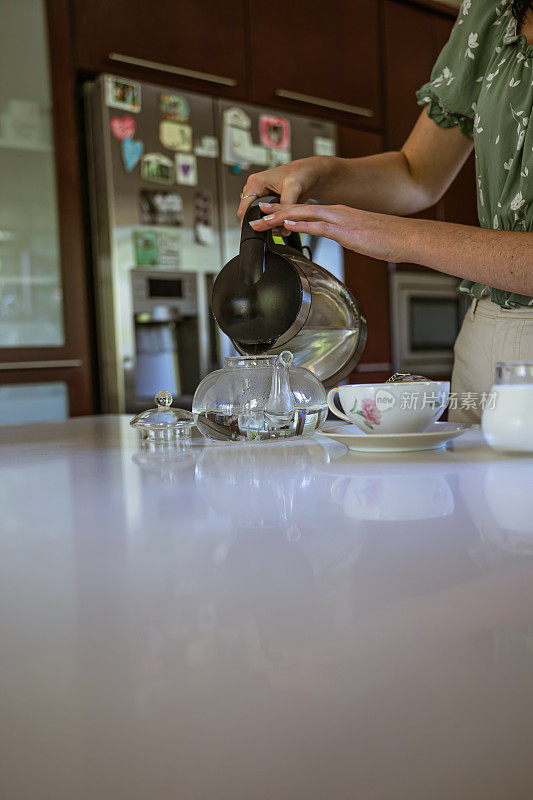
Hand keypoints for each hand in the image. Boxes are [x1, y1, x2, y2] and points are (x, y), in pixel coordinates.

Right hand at [237, 156, 332, 232]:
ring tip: (281, 225)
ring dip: (269, 224)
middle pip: (250, 214)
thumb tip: (282, 220)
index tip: (257, 230)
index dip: (249, 220)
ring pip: (259, 217)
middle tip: (276, 228)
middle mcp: (257, 190)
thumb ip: (285, 205)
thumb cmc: (301, 173)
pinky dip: (274, 222)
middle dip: (262, 223)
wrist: (310, 174)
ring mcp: (263, 198)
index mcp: (256, 182)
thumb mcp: (293, 187)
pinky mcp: (270, 204)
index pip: (244, 207)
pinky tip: (283, 223)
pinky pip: (267, 218)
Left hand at [249, 201, 407, 261]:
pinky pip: (318, 226)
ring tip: (261, 219)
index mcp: (339, 215)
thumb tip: (339, 239)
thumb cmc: (388, 239)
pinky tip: (287, 224)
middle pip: (299, 209)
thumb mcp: (360, 237)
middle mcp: (336, 213)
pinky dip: (300, 224)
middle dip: (275, 211)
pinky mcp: (345, 231)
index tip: (269, 213)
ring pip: (303, 215)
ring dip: (280, 217)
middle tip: (255, 213)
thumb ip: (345, 235)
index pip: (306, 211)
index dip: (285, 211)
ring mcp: (340, 220)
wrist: (406, 237)